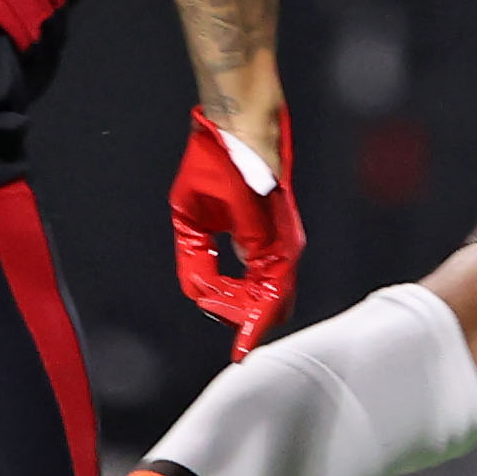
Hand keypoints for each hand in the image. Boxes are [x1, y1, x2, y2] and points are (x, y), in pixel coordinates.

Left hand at [170, 104, 302, 360]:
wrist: (242, 122)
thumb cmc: (218, 159)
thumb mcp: (189, 214)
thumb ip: (197, 259)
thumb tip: (202, 292)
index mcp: (269, 242)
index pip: (267, 303)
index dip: (249, 330)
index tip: (238, 353)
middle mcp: (286, 243)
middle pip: (275, 302)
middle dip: (245, 316)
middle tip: (217, 318)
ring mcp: (287, 236)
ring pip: (275, 289)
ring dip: (248, 301)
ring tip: (219, 301)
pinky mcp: (280, 230)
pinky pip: (273, 271)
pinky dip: (253, 286)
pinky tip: (232, 287)